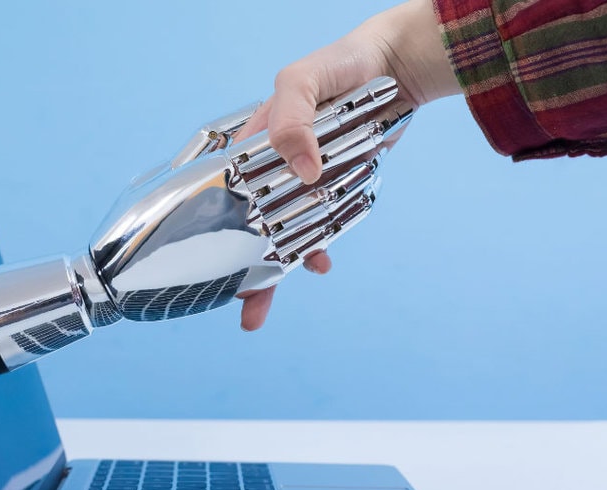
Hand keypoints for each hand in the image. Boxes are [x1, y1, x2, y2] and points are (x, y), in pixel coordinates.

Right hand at [234, 0, 460, 330]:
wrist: (395, 68)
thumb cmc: (341, 64)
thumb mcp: (304, 80)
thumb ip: (294, 120)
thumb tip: (302, 172)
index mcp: (251, 144)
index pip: (221, 190)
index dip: (212, 228)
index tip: (210, 264)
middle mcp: (270, 167)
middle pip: (246, 223)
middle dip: (241, 268)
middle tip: (241, 309)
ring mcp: (302, 181)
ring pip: (281, 232)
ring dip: (275, 270)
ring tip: (261, 309)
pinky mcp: (332, 188)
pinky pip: (319, 225)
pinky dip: (316, 247)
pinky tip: (319, 264)